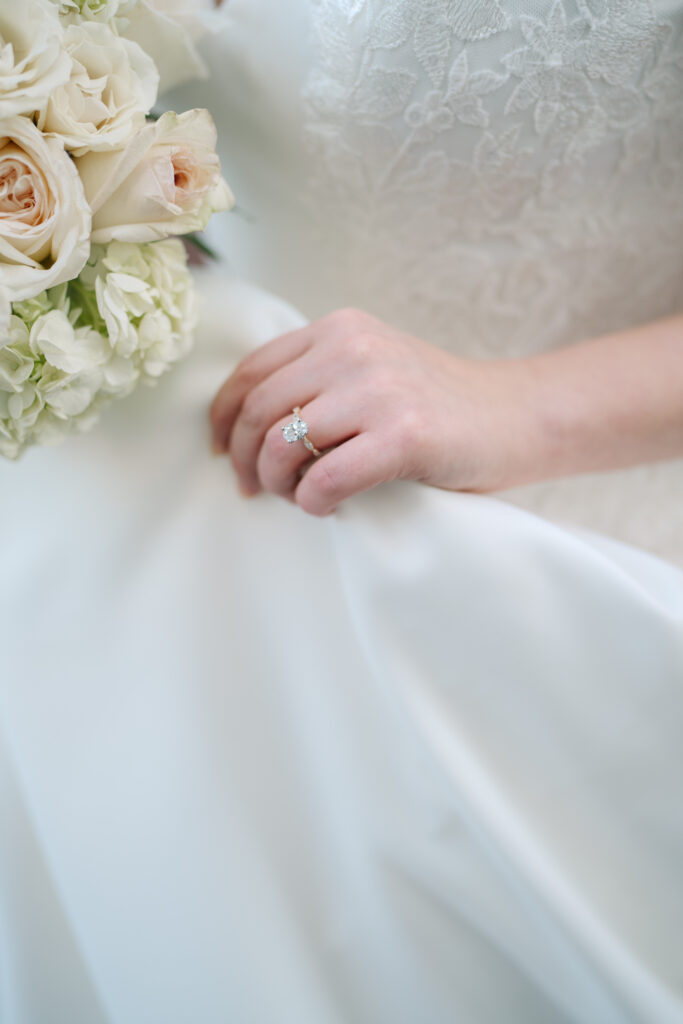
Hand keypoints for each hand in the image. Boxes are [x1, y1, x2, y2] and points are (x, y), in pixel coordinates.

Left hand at [209, 308, 540, 514]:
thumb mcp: (373, 368)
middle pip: (258, 411)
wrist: (517, 416)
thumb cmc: (439, 405)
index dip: (222, 417)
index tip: (219, 451)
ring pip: (282, 445)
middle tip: (254, 489)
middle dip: (243, 459)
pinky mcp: (404, 435)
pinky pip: (324, 479)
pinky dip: (313, 503)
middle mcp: (353, 349)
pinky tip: (327, 508)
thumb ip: (318, 378)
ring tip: (297, 497)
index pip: (252, 371)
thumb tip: (244, 428)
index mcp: (339, 330)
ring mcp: (379, 390)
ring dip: (277, 484)